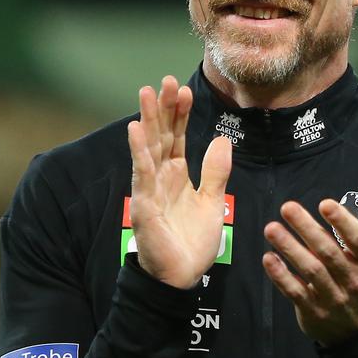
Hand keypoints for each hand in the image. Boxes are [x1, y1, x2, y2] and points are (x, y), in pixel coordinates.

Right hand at [127, 75, 231, 288]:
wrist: (181, 277)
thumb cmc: (192, 241)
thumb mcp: (212, 201)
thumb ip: (216, 171)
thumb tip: (222, 139)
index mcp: (178, 175)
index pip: (178, 136)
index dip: (180, 114)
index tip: (183, 89)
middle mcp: (161, 177)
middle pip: (162, 135)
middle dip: (163, 108)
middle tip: (164, 80)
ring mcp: (150, 188)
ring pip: (149, 147)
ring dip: (148, 120)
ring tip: (146, 92)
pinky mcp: (144, 204)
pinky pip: (142, 173)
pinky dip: (139, 151)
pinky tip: (136, 129)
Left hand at [262, 170, 357, 345]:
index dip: (343, 222)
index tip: (325, 203)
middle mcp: (354, 279)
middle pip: (329, 252)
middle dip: (307, 229)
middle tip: (287, 207)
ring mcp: (334, 298)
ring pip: (310, 271)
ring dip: (289, 249)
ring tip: (271, 228)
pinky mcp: (314, 311)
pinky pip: (295, 292)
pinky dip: (281, 276)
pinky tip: (268, 258)